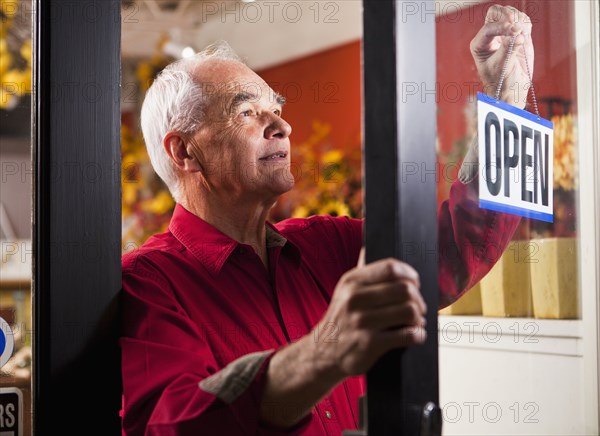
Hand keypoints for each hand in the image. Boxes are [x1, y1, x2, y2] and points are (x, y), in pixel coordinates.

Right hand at [311, 256, 426, 380]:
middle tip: (418, 307)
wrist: (323, 352)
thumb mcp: (345, 290)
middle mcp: (355, 299)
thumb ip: (362, 269)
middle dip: (418, 299)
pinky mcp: (370, 343)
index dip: (410, 274)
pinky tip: (415, 336)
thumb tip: (368, 236)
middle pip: (405, 289)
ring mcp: (362, 321)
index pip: (391, 268)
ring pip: (409, 311)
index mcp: (352, 281)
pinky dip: (418, 336)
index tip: (415, 283)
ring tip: (416, 322)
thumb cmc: (342, 318)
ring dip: (419, 318)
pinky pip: (407, 336)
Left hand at [470, 4, 533, 107]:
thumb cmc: (501, 82)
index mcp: (479, 44)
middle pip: (496, 12)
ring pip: (511, 13)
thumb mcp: (502, 66)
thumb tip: (518, 34)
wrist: (512, 90)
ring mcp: (504, 34)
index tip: (514, 30)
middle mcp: (490, 36)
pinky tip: (526, 34)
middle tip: (517, 24)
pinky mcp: (518, 35)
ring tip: (523, 33)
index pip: (489, 27)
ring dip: (519, 19)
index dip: (502, 27)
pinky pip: (523, 20)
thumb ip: (508, 48)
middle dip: (507, 15)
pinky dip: (526, 23)